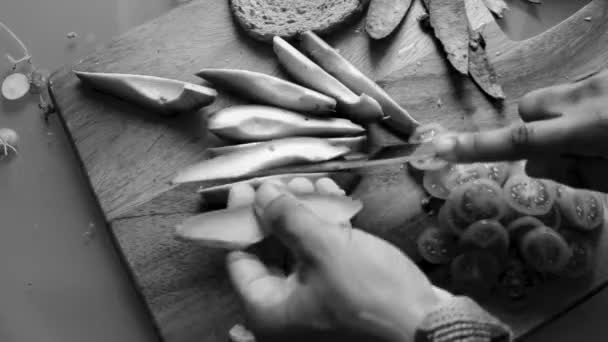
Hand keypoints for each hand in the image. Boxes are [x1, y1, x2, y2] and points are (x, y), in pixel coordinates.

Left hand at [225, 177, 449, 340]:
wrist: (428, 324)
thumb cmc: (370, 292)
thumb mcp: (325, 249)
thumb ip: (287, 219)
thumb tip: (262, 194)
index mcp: (269, 309)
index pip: (239, 258)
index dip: (242, 218)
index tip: (246, 187)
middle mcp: (286, 309)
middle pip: (270, 250)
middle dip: (280, 211)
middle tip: (287, 181)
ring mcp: (314, 301)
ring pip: (298, 248)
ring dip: (306, 214)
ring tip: (314, 184)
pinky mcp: (340, 292)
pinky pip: (322, 255)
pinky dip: (327, 228)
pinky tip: (334, 199)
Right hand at [433, 70, 607, 191]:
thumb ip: (573, 173)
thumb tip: (532, 165)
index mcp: (589, 128)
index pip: (519, 141)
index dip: (477, 146)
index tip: (441, 147)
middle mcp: (585, 96)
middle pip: (530, 107)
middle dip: (536, 126)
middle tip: (569, 145)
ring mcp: (598, 79)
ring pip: (554, 98)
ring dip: (561, 116)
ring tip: (595, 131)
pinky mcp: (607, 72)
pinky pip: (578, 90)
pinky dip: (584, 106)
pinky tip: (606, 118)